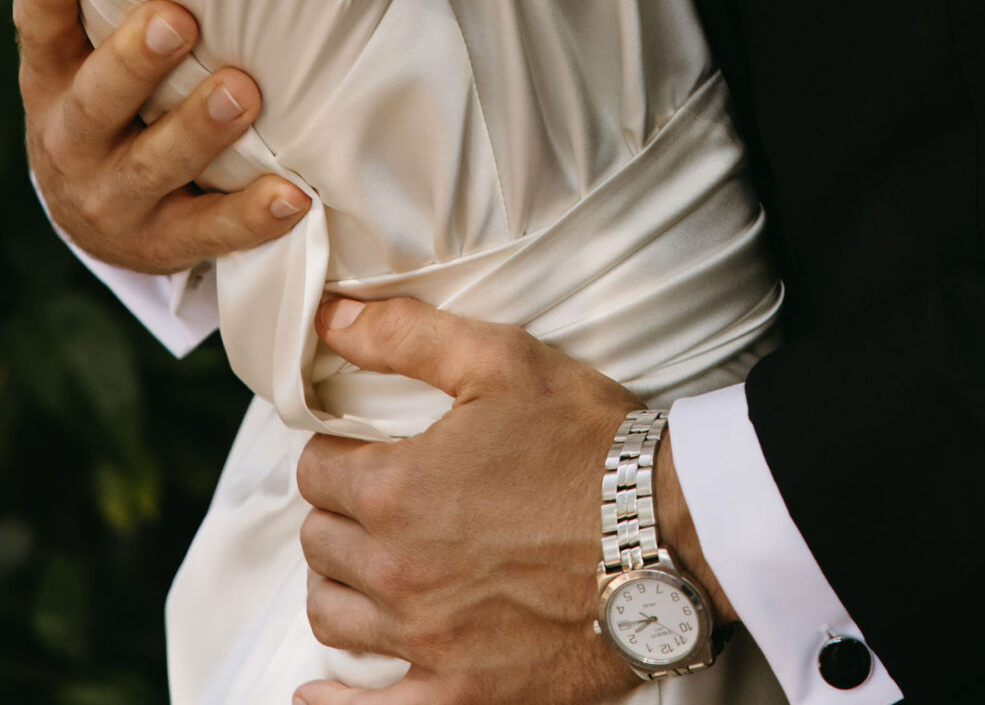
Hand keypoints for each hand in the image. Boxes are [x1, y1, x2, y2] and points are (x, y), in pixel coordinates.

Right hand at [2, 0, 307, 272]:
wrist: (95, 214)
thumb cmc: (92, 89)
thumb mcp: (64, 34)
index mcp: (52, 79)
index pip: (40, 33)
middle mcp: (74, 141)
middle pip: (98, 101)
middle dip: (135, 62)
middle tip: (176, 19)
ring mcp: (117, 197)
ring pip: (155, 165)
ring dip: (200, 130)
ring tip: (243, 90)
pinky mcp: (166, 242)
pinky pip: (211, 231)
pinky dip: (252, 216)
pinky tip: (292, 194)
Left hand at [294, 297, 732, 704]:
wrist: (667, 533)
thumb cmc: (588, 442)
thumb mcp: (502, 360)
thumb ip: (405, 335)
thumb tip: (329, 317)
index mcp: (396, 491)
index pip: (317, 471)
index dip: (338, 452)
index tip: (362, 449)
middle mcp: (396, 572)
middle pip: (322, 542)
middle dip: (342, 513)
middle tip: (378, 499)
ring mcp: (427, 641)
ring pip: (334, 615)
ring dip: (342, 584)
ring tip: (371, 563)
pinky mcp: (462, 693)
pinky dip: (335, 699)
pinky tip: (318, 690)